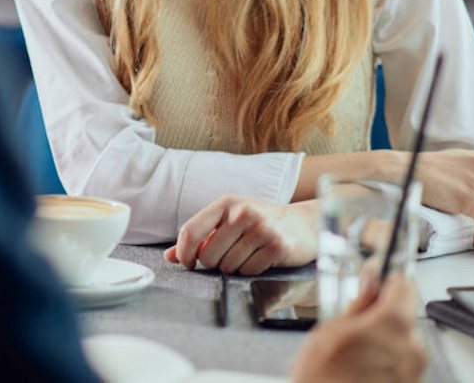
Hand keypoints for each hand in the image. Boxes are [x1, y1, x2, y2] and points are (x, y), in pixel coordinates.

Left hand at [164, 196, 316, 274]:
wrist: (302, 224)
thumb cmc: (259, 223)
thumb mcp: (228, 222)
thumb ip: (199, 238)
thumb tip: (170, 256)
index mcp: (225, 204)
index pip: (190, 230)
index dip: (183, 252)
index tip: (187, 263)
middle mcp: (242, 213)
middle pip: (208, 255)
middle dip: (213, 263)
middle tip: (228, 257)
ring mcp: (261, 228)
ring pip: (228, 266)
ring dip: (234, 268)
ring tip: (248, 255)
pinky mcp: (277, 246)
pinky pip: (249, 270)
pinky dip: (251, 270)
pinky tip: (261, 259)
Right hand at [290, 274, 426, 382]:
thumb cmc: (324, 381)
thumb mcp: (329, 331)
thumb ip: (357, 303)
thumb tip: (370, 283)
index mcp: (394, 324)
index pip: (404, 284)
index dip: (388, 280)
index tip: (378, 280)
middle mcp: (413, 346)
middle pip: (402, 315)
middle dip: (380, 317)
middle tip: (352, 326)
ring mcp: (414, 371)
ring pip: (401, 341)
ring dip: (381, 342)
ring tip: (351, 354)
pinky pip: (399, 363)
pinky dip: (383, 362)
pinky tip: (358, 370)